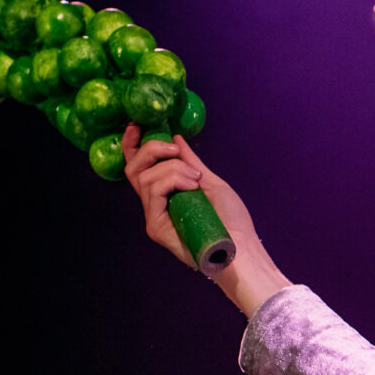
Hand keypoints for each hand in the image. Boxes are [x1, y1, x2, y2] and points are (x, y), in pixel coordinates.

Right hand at [121, 125, 290, 317]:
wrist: (242, 248)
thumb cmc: (232, 220)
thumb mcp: (211, 183)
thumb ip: (191, 163)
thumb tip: (176, 139)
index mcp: (167, 193)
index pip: (139, 167)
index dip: (133, 145)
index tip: (136, 126)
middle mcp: (156, 204)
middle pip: (134, 168)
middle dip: (151, 149)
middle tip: (175, 150)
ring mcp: (154, 215)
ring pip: (146, 177)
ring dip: (173, 168)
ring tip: (196, 180)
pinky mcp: (155, 225)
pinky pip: (153, 191)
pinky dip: (172, 180)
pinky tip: (192, 186)